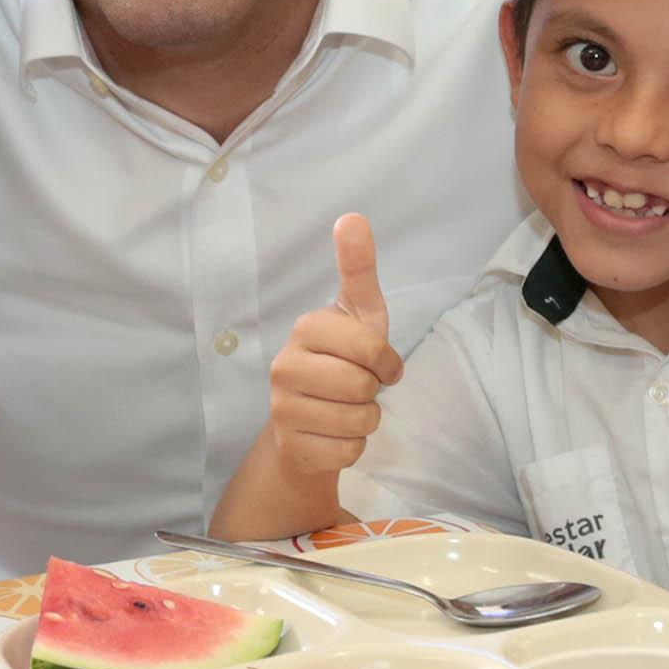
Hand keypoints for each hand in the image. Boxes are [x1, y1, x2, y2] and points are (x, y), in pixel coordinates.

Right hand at [267, 215, 403, 483]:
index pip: (370, 349)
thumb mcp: (358, 314)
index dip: (387, 361)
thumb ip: (358, 268)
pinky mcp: (290, 448)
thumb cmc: (342, 360)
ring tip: (346, 409)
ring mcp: (282, 410)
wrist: (307, 421)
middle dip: (373, 392)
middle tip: (359, 387)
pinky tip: (334, 434)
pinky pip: (348, 452)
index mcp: (304, 330)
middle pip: (363, 387)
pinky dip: (353, 447)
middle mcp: (283, 367)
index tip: (380, 363)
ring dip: (365, 420)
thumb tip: (352, 216)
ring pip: (358, 421)